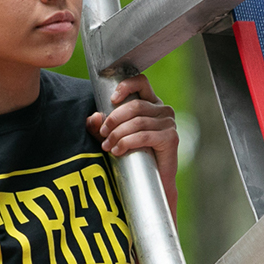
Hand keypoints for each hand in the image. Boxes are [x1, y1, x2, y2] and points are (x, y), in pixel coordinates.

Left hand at [86, 74, 178, 202]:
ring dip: (118, 134)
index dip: (126, 86)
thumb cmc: (135, 155)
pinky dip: (127, 142)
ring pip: (137, 122)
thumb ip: (101, 127)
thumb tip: (93, 117)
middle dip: (114, 119)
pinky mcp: (170, 138)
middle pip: (134, 105)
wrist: (154, 181)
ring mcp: (169, 123)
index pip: (141, 82)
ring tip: (107, 146)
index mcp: (151, 103)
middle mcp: (163, 110)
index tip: (112, 99)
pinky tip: (118, 151)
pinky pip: (144, 136)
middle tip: (102, 133)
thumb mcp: (114, 136)